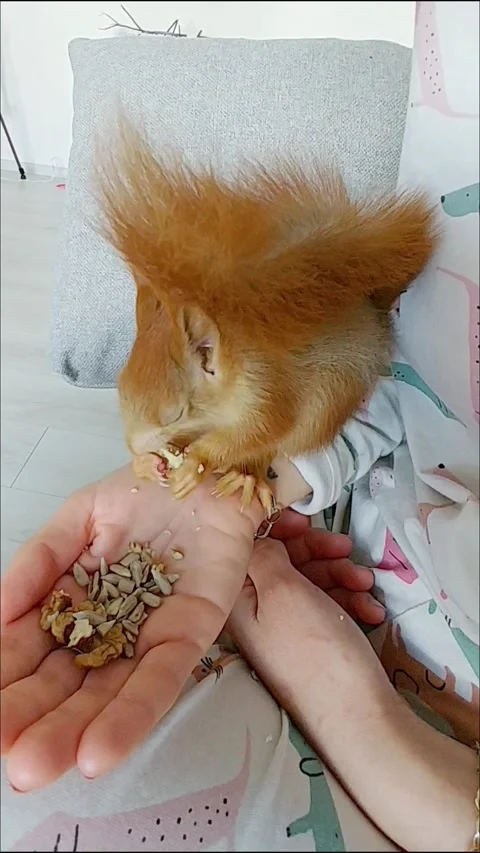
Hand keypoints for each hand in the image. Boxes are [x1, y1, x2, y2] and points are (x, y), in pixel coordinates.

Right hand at [1, 466, 262, 791]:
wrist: (205, 472)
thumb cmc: (144, 492)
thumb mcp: (77, 519)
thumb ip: (37, 563)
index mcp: (73, 602)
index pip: (31, 649)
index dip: (8, 681)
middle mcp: (108, 629)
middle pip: (66, 683)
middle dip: (36, 721)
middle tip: (8, 760)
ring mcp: (148, 636)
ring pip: (108, 694)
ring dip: (74, 732)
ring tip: (36, 766)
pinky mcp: (190, 636)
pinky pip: (160, 680)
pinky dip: (131, 714)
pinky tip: (98, 750)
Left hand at [228, 539, 478, 852]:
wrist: (357, 717)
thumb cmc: (314, 648)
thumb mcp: (282, 590)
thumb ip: (265, 554)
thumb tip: (259, 536)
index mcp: (234, 598)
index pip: (247, 545)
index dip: (277, 528)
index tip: (306, 520)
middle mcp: (252, 611)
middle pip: (282, 560)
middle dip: (317, 551)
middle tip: (346, 549)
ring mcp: (283, 627)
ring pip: (309, 580)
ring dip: (340, 575)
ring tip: (365, 584)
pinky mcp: (311, 639)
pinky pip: (326, 604)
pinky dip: (348, 599)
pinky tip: (370, 609)